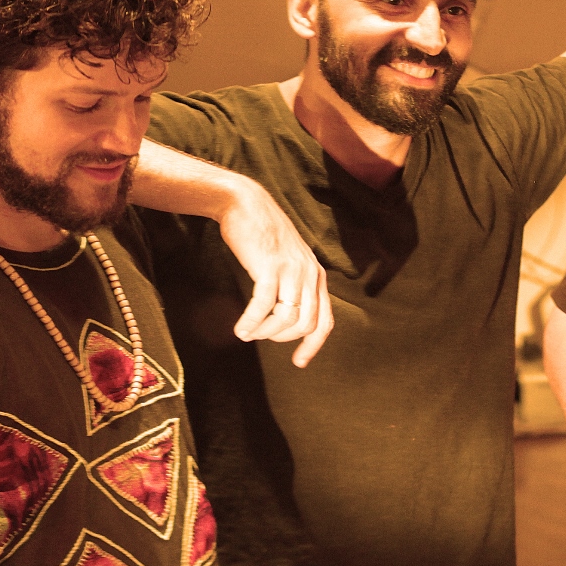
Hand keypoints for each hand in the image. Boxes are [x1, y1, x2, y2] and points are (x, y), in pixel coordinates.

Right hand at [215, 179, 332, 366]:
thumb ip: (293, 285)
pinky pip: (263, 306)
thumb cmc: (262, 235)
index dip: (314, 345)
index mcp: (316, 275)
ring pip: (287, 318)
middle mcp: (310, 274)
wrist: (245, 203)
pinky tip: (239, 329)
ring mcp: (292, 270)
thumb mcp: (288, 260)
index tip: (299, 362)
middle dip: (283, 338)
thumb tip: (284, 319)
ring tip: (247, 332)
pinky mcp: (270, 267)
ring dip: (265, 332)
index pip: (325, 320)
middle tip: (262, 337)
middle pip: (307, 324)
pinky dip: (251, 323)